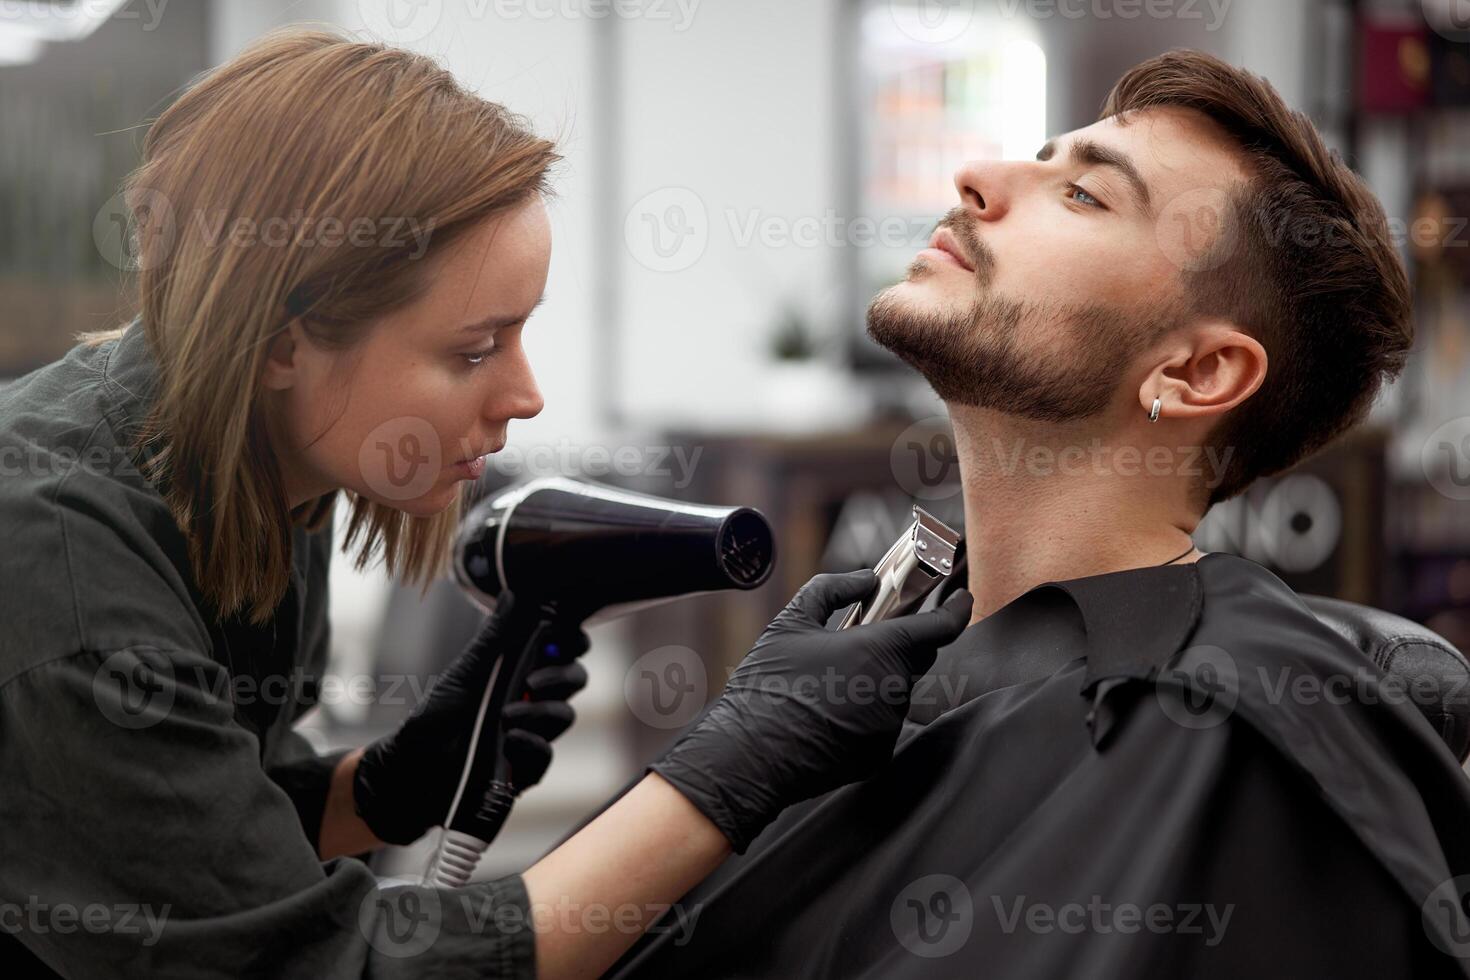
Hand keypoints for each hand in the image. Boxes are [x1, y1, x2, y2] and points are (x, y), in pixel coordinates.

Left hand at [352, 594, 589, 845]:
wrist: (413, 768)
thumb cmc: (435, 716)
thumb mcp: (466, 671)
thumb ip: (495, 637)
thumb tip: (514, 591)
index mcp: (521, 669)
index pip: (565, 649)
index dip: (572, 639)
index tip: (561, 636)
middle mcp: (534, 699)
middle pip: (575, 679)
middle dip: (562, 676)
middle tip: (533, 679)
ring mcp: (533, 734)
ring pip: (565, 716)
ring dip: (540, 711)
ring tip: (505, 715)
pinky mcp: (526, 768)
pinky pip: (547, 755)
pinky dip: (532, 745)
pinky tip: (509, 740)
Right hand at [649, 569, 971, 852]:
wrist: (748, 754)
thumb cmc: (768, 685)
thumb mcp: (793, 621)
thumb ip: (835, 589)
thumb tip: (866, 579)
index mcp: (881, 650)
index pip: (941, 627)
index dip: (957, 610)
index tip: (963, 599)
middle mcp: (894, 689)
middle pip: (914, 658)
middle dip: (897, 646)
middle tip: (860, 640)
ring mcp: (888, 726)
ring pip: (894, 692)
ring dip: (874, 681)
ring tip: (825, 683)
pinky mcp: (876, 755)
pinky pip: (879, 724)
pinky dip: (861, 714)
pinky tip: (823, 713)